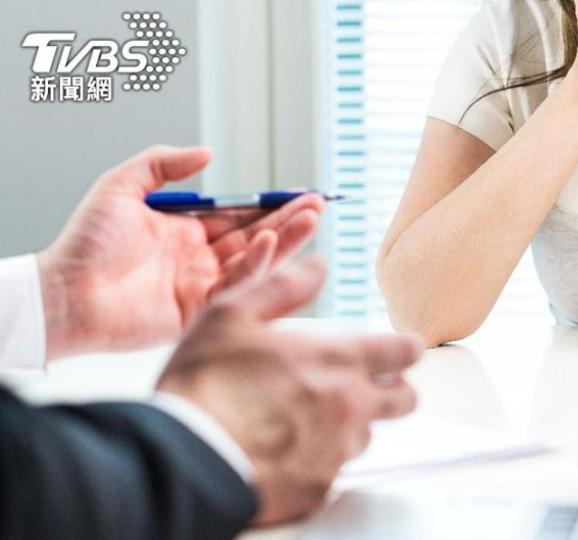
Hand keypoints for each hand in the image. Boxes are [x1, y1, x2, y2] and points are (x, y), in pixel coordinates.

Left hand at [37, 145, 324, 359]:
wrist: (67, 293)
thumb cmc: (85, 244)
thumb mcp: (120, 187)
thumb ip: (162, 164)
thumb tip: (207, 153)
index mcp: (183, 232)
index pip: (237, 216)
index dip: (267, 204)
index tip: (297, 192)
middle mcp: (198, 259)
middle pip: (255, 237)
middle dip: (288, 220)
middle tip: (317, 204)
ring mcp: (201, 285)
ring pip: (254, 261)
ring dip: (285, 240)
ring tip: (311, 218)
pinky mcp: (200, 311)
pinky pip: (235, 286)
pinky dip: (256, 266)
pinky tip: (271, 243)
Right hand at [157, 256, 423, 524]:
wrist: (184, 458)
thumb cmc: (205, 381)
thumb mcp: (232, 315)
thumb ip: (282, 287)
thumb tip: (317, 264)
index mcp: (338, 360)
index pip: (405, 352)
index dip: (405, 348)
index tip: (397, 350)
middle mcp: (350, 406)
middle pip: (405, 399)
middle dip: (394, 389)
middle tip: (365, 384)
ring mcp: (337, 451)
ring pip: (366, 435)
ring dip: (350, 425)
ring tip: (308, 418)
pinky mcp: (318, 487)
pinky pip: (333, 471)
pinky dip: (318, 459)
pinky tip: (285, 451)